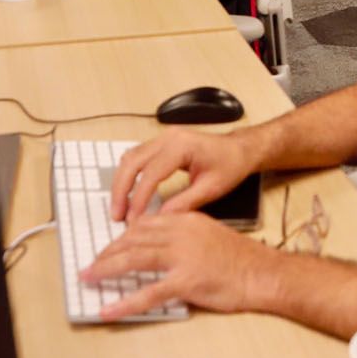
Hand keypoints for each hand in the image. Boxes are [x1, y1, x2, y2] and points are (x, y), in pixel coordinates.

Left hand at [79, 211, 277, 320]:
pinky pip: (148, 294)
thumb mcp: (209, 235)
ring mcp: (182, 256)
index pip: (143, 225)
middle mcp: (181, 233)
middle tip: (92, 265)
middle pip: (133, 239)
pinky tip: (108, 310)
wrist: (263, 273)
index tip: (108, 248)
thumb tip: (157, 251)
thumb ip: (183, 238)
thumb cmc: (240, 259)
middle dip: (107, 252)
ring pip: (134, 260)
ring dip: (106, 269)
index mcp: (186, 220)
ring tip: (88, 278)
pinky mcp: (186, 281)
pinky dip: (124, 303)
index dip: (121, 238)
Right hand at [109, 127, 257, 221]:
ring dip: (121, 183)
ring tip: (119, 209)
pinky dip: (128, 176)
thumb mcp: (212, 188)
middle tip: (117, 216)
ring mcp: (162, 138)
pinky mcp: (160, 143)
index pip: (151, 173)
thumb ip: (185, 203)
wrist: (239, 150)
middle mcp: (168, 137)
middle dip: (121, 191)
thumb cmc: (230, 165)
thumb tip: (160, 219)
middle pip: (132, 162)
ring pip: (130, 158)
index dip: (139, 198)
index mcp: (182, 146)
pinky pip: (136, 157)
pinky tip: (127, 195)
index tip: (133, 219)